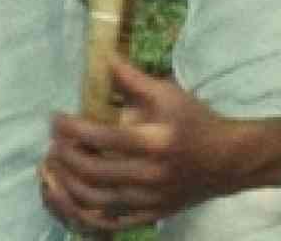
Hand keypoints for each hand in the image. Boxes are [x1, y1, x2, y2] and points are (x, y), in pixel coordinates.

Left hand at [41, 56, 280, 230]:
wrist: (229, 161)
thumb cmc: (194, 122)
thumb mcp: (167, 94)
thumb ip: (131, 78)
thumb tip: (101, 56)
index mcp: (153, 142)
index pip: (101, 137)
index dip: (70, 128)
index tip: (55, 119)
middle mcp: (149, 175)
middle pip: (92, 172)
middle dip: (64, 156)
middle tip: (52, 143)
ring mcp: (149, 201)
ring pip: (94, 202)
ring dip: (65, 185)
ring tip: (53, 168)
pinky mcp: (149, 216)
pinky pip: (107, 223)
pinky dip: (80, 213)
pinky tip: (66, 197)